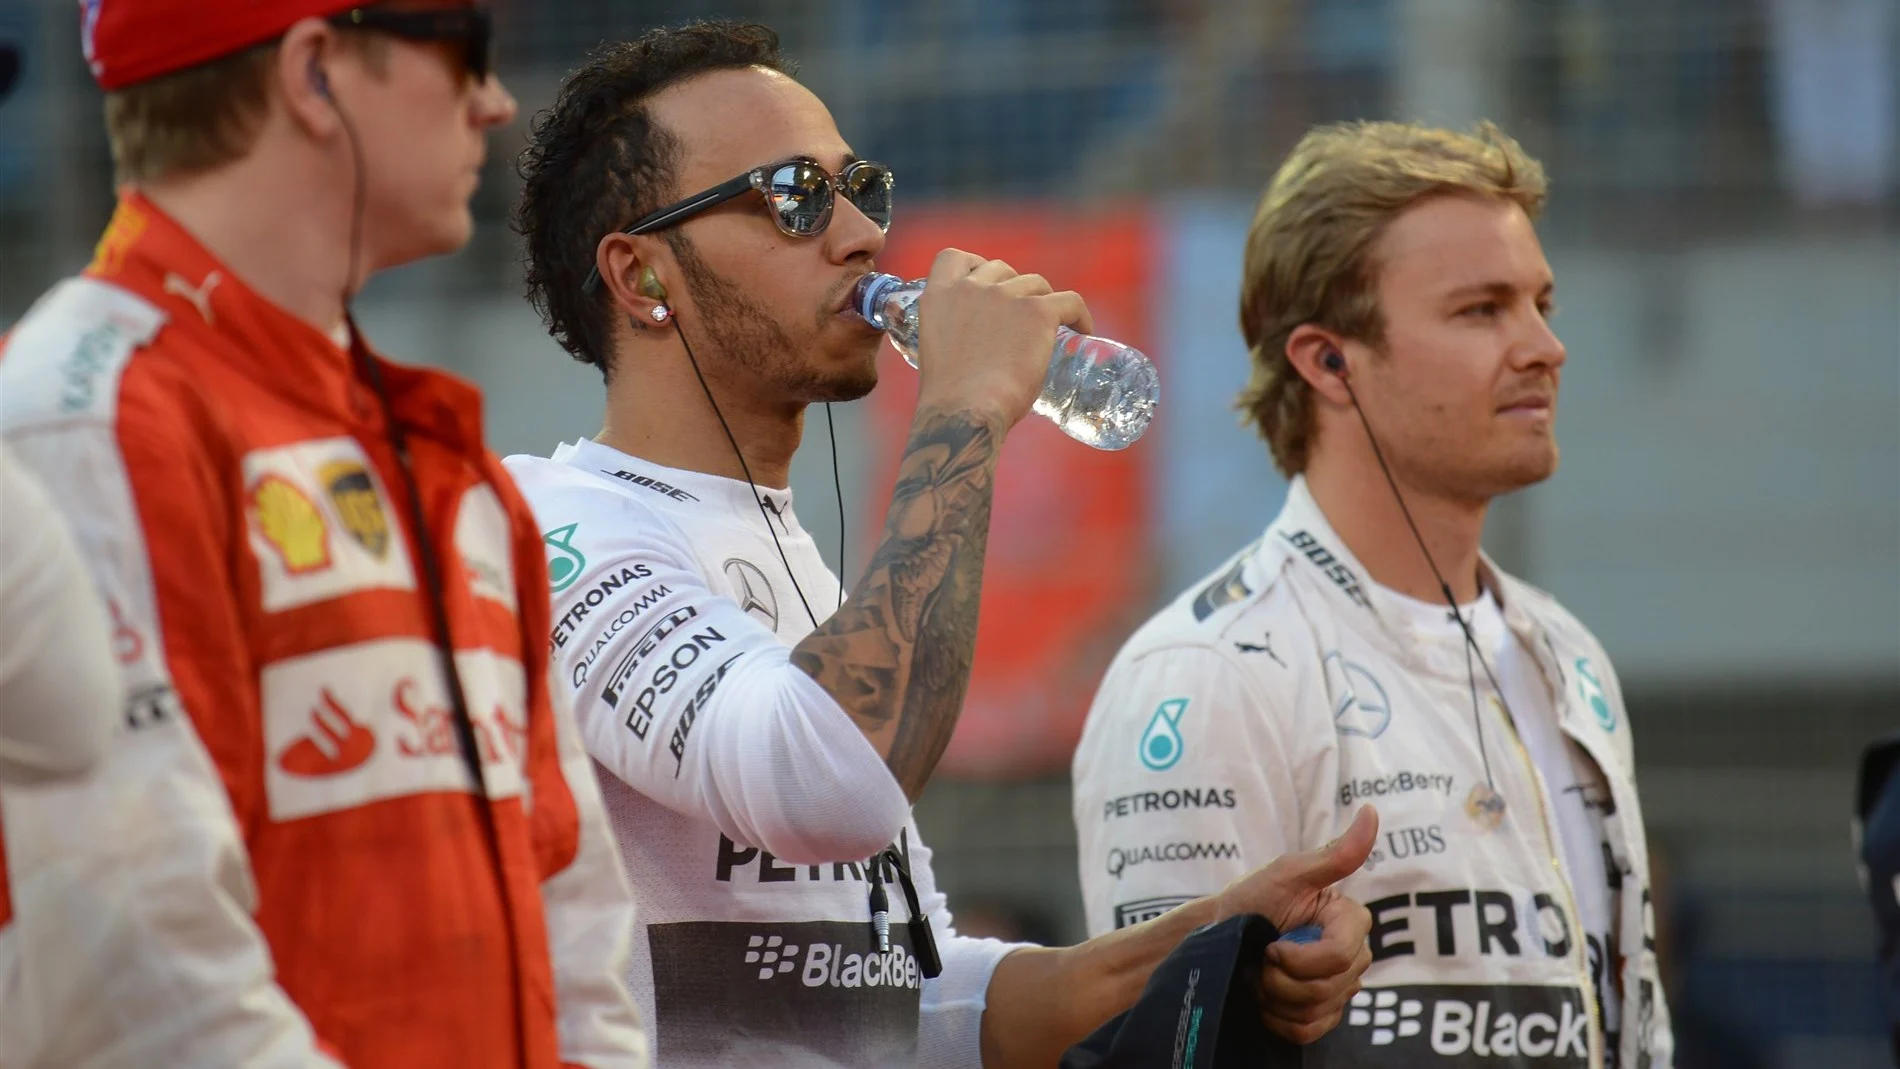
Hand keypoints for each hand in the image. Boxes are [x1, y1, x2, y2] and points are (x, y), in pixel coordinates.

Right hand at [912, 248, 1093, 428]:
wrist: (965, 413)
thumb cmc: (951, 399)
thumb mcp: (937, 350)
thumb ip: (954, 332)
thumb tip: (982, 343)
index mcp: (938, 296)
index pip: (955, 258)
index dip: (974, 267)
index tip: (988, 285)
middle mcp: (970, 288)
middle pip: (1001, 268)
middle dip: (1013, 287)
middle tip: (1023, 317)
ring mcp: (1004, 296)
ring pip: (1036, 284)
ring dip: (1043, 302)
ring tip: (1051, 329)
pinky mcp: (1036, 312)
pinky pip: (1070, 301)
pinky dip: (1080, 315)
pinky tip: (1084, 330)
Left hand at [1211, 805, 1377, 1043]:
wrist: (1219, 936)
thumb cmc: (1250, 900)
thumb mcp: (1287, 873)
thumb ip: (1335, 854)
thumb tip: (1372, 812)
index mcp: (1351, 920)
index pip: (1341, 955)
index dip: (1299, 959)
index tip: (1270, 944)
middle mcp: (1354, 955)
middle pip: (1329, 988)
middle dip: (1280, 978)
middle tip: (1259, 959)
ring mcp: (1340, 988)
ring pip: (1317, 1011)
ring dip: (1275, 997)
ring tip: (1259, 975)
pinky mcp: (1322, 1014)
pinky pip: (1309, 1031)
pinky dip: (1278, 1018)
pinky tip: (1264, 999)